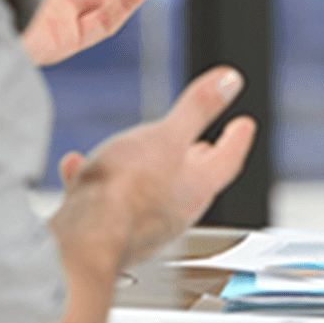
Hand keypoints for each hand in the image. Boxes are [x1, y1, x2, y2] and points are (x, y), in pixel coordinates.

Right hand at [52, 66, 255, 267]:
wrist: (83, 240)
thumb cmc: (126, 190)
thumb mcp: (167, 135)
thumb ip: (198, 109)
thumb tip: (229, 81)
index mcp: (197, 186)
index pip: (229, 159)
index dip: (237, 138)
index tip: (244, 124)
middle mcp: (176, 212)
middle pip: (195, 181)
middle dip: (199, 161)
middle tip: (205, 148)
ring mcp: (143, 227)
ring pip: (153, 193)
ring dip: (149, 171)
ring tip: (143, 155)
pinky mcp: (110, 235)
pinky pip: (109, 202)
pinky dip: (100, 182)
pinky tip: (79, 168)